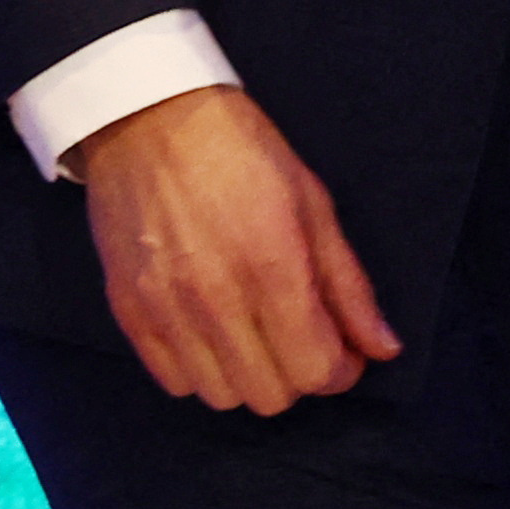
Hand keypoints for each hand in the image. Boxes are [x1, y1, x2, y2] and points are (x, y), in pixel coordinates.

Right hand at [67, 85, 400, 413]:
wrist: (147, 113)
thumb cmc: (239, 149)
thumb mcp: (311, 202)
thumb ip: (348, 283)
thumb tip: (382, 346)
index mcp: (272, 265)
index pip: (316, 370)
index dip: (340, 369)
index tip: (340, 350)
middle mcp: (216, 297)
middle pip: (270, 395)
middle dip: (296, 375)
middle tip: (296, 338)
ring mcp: (166, 306)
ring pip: (220, 395)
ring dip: (246, 376)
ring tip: (250, 336)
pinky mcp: (127, 306)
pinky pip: (170, 379)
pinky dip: (196, 369)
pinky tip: (208, 333)